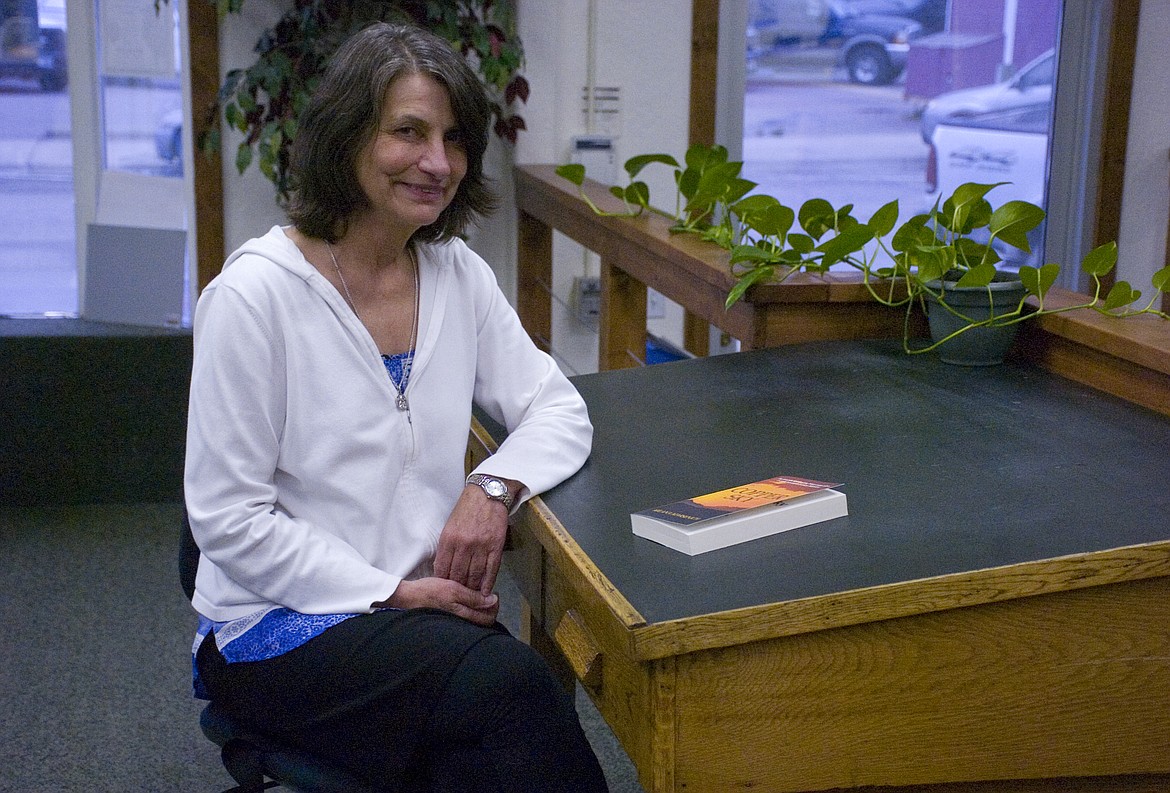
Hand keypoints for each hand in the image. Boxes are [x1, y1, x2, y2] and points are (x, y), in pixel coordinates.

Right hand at [377, 577, 499, 625]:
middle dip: (489, 607)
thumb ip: (473, 597)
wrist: (408, 597)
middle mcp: (460, 622)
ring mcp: (454, 621)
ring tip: (476, 594)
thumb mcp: (453, 589)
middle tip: (487, 594)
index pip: (489, 618)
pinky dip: (470, 608)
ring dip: (479, 607)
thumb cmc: (430, 592)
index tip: (493, 594)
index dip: (494, 606)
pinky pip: (465, 616)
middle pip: (484, 620)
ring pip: (474, 618)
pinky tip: (465, 597)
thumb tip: (493, 601)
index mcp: (463, 616)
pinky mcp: (447, 617)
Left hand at [433, 481, 515, 594]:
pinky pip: (491, 570)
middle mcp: (464, 545)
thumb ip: (446, 547)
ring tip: (471, 596)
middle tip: (459, 596)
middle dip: (458, 588)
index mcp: (449, 539)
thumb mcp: (450, 526)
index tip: (445, 589)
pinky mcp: (496, 546)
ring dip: (472, 588)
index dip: (444, 582)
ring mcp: (481, 547)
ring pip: (474, 575)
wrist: (487, 494)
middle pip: (458, 576)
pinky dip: (488, 583)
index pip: (443, 569)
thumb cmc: (467, 510)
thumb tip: (443, 568)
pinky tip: (485, 591)